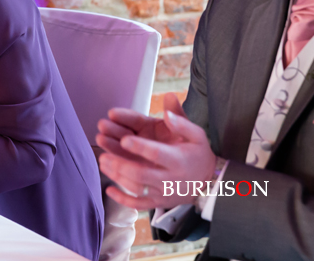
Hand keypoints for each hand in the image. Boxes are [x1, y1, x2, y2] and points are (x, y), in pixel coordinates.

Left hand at [97, 93, 216, 210]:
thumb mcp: (197, 135)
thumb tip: (167, 108)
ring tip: (103, 162)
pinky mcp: (158, 202)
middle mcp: (169, 178)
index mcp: (177, 160)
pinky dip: (123, 200)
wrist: (210, 183)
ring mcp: (162, 193)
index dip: (140, 147)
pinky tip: (109, 190)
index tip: (124, 138)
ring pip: (137, 189)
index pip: (156, 154)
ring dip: (117, 177)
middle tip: (104, 154)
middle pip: (141, 175)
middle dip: (121, 165)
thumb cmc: (200, 154)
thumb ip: (181, 121)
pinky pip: (139, 205)